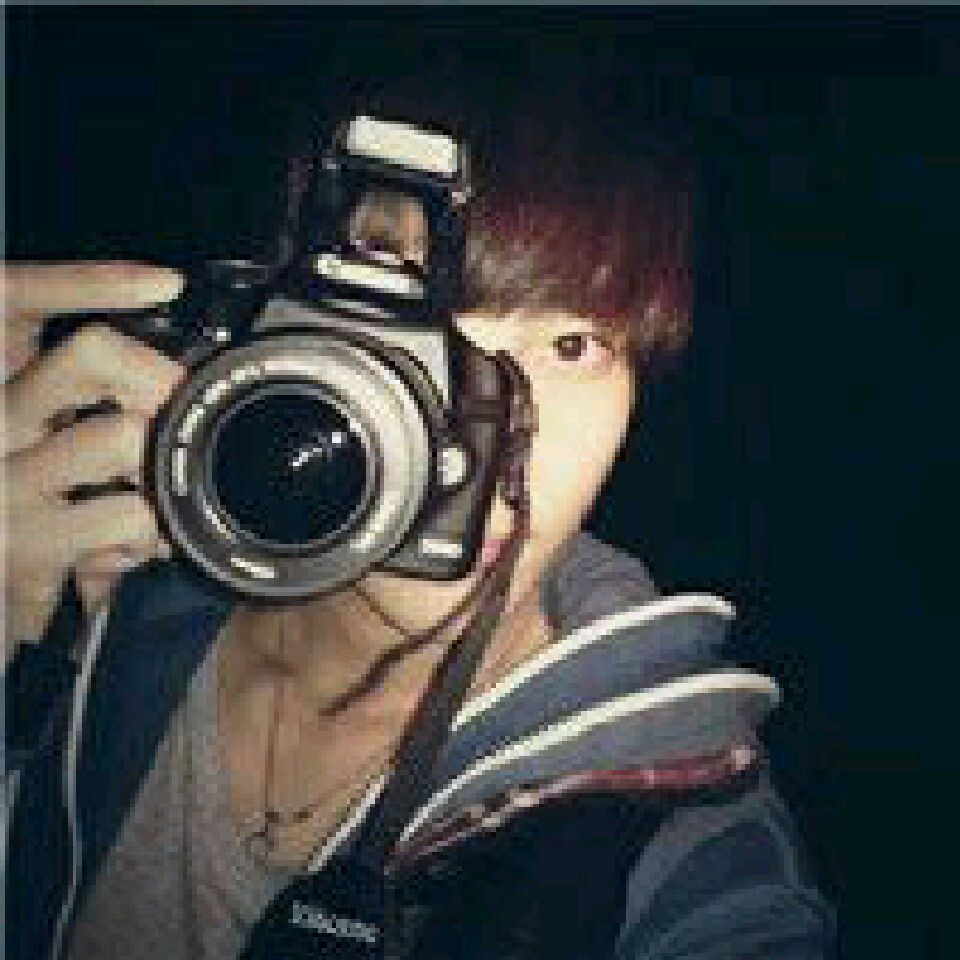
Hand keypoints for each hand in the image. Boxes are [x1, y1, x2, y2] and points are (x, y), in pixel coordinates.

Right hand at [2, 262, 185, 656]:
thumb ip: (89, 416)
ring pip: (117, 434)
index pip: (23, 297)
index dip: (95, 283)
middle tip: (176, 411)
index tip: (164, 283)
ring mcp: (7, 482)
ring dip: (158, 470)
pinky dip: (153, 532)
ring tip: (155, 501)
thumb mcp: (54, 461)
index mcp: (5, 393)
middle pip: (87, 353)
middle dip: (154, 378)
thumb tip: (167, 383)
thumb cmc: (33, 525)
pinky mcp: (29, 541)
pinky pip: (127, 513)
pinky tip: (138, 548)